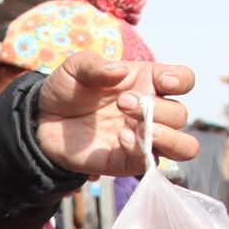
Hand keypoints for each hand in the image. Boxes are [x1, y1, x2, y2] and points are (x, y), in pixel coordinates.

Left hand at [34, 55, 197, 177]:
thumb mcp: (76, 67)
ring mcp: (142, 138)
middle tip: (122, 103)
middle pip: (181, 115)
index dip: (181, 80)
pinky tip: (120, 139)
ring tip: (138, 128)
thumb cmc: (66, 89)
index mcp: (147, 82)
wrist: (43, 120)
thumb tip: (120, 72)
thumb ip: (95, 65)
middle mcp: (152, 111)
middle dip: (158, 109)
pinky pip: (151, 163)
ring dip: (168, 136)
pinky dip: (141, 151)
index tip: (163, 82)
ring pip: (184, 147)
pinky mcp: (128, 161)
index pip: (183, 80)